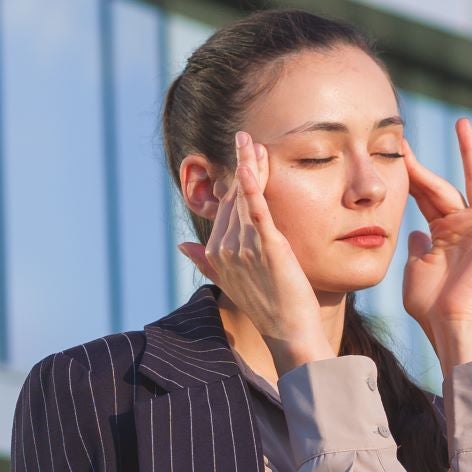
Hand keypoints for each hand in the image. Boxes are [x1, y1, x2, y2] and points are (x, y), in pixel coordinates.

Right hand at [177, 131, 326, 361]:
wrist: (289, 332)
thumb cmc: (265, 307)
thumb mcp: (229, 282)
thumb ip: (204, 262)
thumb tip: (182, 246)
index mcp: (214, 253)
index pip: (224, 207)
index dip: (234, 181)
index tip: (243, 157)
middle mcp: (224, 248)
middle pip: (233, 198)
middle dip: (241, 166)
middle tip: (248, 139)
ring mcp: (244, 247)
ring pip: (245, 198)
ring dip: (249, 166)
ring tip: (252, 141)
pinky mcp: (268, 247)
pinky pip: (257, 211)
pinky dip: (251, 187)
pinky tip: (249, 165)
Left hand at [400, 117, 471, 345]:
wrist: (450, 320)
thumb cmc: (431, 304)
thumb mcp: (415, 268)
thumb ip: (415, 247)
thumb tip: (416, 231)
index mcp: (441, 234)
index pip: (424, 198)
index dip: (409, 178)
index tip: (392, 157)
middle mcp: (462, 226)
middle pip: (439, 186)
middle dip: (420, 164)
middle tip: (403, 140)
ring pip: (471, 182)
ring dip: (467, 153)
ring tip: (461, 123)